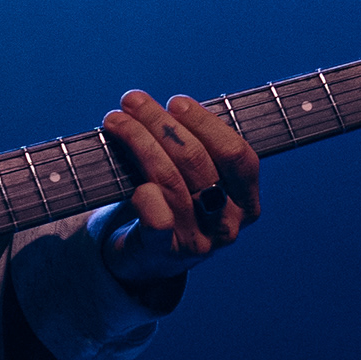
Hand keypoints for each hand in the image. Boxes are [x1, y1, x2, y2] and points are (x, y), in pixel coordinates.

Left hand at [99, 90, 260, 282]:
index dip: (206, 123)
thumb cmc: (171, 203)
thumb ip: (193, 146)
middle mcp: (227, 224)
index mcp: (245, 201)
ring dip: (138, 141)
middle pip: (196, 161)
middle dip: (160, 122)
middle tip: (133, 101)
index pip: (238, 155)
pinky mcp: (163, 254)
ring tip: (115, 120)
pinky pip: (157, 219)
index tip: (175, 102)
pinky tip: (127, 175)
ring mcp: (198, 242)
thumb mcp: (194, 177)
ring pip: (169, 180)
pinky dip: (143, 193)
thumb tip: (168, 105)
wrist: (144, 258)